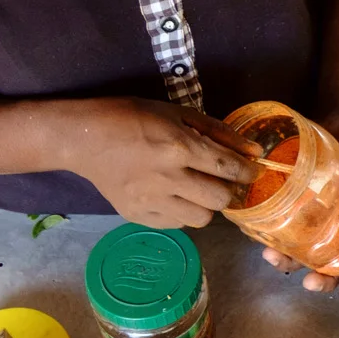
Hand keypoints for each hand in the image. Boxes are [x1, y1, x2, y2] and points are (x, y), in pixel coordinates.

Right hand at [64, 99, 257, 228]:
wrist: (85, 139)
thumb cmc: (132, 117)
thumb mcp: (177, 113)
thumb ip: (218, 132)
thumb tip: (253, 151)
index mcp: (179, 147)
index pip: (228, 168)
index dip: (248, 172)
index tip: (254, 172)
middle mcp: (167, 178)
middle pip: (220, 200)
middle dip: (228, 190)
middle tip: (221, 180)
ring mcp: (151, 201)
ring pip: (201, 219)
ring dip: (206, 205)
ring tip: (196, 189)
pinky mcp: (137, 216)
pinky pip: (177, 224)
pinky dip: (183, 212)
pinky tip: (174, 196)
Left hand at [262, 111, 338, 302]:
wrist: (336, 116)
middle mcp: (333, 223)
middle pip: (325, 260)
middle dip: (317, 276)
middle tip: (306, 281)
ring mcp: (310, 214)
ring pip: (298, 249)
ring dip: (286, 259)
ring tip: (271, 256)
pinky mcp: (290, 201)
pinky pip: (277, 224)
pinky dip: (266, 234)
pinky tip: (254, 235)